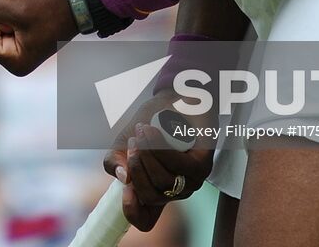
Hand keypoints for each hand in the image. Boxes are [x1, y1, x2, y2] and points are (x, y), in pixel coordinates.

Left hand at [0, 0, 78, 75]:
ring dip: (8, 2)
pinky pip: (3, 10)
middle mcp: (14, 57)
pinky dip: (14, 0)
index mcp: (14, 61)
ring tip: (30, 2)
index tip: (17, 19)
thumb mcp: (18, 7)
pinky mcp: (21, 29)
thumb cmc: (52, 9)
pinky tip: (31, 0)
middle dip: (1, 10)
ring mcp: (17, 42)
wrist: (79, 2)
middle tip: (24, 8)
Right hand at [102, 94, 214, 231]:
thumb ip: (116, 161)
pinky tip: (152, 133)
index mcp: (154, 190)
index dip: (132, 213)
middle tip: (131, 143)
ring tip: (141, 131)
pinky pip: (179, 167)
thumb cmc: (150, 122)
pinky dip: (161, 149)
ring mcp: (190, 182)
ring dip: (148, 155)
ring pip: (163, 181)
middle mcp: (173, 191)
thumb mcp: (123, 142)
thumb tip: (123, 178)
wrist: (174, 98)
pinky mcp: (202, 167)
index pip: (146, 220)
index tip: (124, 190)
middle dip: (136, 169)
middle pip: (150, 197)